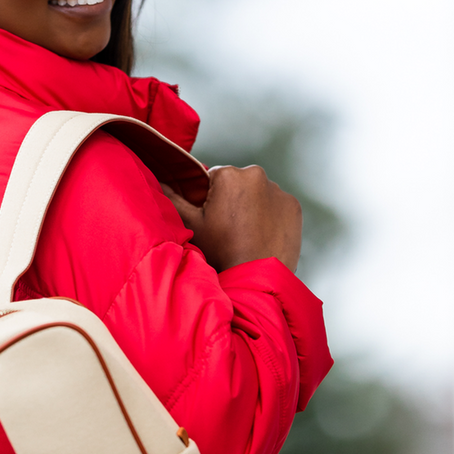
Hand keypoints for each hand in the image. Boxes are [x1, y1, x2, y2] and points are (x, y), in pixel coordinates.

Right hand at [161, 164, 302, 272]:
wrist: (258, 278)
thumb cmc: (222, 251)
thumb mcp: (191, 226)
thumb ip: (173, 200)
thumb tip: (159, 182)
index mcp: (230, 175)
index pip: (211, 178)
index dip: (207, 199)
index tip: (210, 219)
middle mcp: (258, 175)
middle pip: (236, 184)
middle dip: (230, 201)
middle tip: (227, 230)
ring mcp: (279, 191)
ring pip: (257, 194)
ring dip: (250, 207)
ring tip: (245, 235)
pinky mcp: (294, 206)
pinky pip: (276, 206)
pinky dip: (269, 217)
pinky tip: (261, 236)